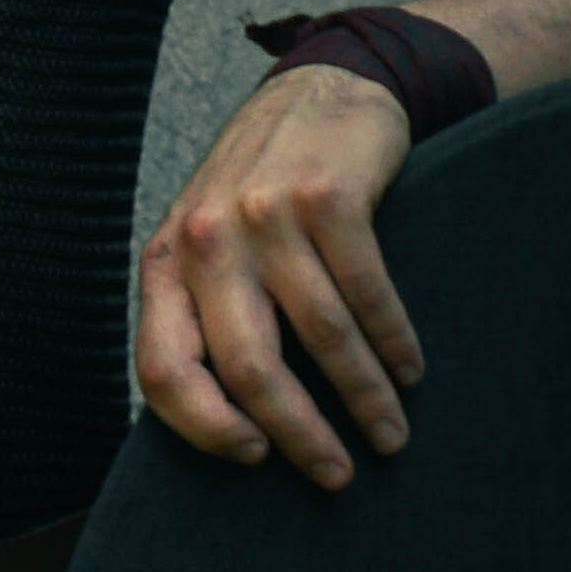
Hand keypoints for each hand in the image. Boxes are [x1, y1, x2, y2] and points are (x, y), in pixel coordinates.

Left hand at [135, 68, 420, 488]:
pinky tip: (409, 372)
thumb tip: (225, 423)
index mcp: (163, 261)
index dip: (202, 426)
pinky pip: (368, 294)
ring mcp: (266, 214)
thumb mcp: (203, 246)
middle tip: (336, 475)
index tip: (252, 457)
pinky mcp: (329, 196)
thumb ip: (200, 315)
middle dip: (299, 434)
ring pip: (319, 336)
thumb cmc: (254, 195)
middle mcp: (205, 237)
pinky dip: (394, 344)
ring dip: (363, 399)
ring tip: (388, 436)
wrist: (313, 96)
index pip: (161, 367)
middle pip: (246, 365)